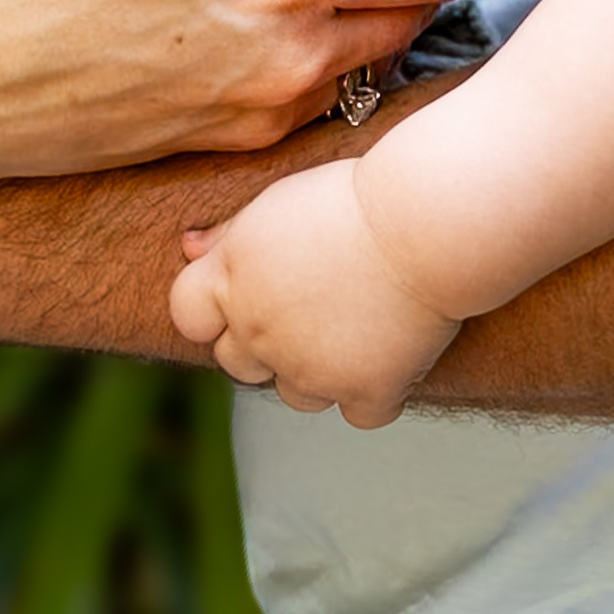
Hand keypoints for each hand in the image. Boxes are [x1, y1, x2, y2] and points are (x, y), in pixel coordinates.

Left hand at [170, 159, 460, 425]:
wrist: (424, 221)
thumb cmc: (351, 198)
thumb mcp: (276, 202)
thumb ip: (227, 234)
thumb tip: (189, 248)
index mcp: (232, 279)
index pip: (188, 316)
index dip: (213, 310)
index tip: (247, 296)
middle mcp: (259, 330)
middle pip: (236, 363)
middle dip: (262, 344)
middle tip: (308, 311)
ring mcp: (311, 367)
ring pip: (295, 395)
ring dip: (316, 373)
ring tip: (352, 327)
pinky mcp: (365, 390)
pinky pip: (359, 414)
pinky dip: (375, 393)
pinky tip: (391, 354)